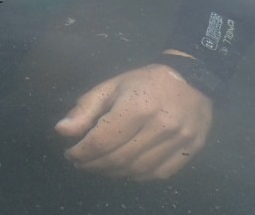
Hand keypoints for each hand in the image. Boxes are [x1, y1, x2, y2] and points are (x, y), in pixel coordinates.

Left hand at [55, 63, 213, 179]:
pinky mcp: (191, 150)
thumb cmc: (146, 81)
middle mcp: (159, 126)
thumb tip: (62, 131)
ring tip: (100, 165)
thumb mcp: (112, 86)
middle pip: (118, 158)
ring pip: (136, 170)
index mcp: (136, 106)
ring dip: (112, 172)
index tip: (70, 153)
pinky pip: (158, 173)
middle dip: (93, 164)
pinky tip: (125, 168)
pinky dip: (137, 175)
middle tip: (82, 162)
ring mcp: (178, 140)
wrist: (192, 78)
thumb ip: (85, 109)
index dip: (81, 152)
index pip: (101, 141)